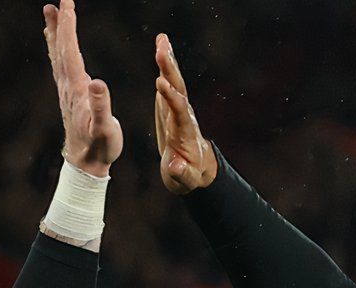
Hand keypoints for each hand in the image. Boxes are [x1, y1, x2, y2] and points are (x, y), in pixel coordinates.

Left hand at [44, 0, 120, 176]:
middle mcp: (68, 86)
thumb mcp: (104, 127)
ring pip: (59, 57)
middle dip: (58, 25)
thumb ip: (101, 105)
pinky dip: (60, 52)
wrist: (86, 165)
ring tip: (51, 17)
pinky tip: (62, 50)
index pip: (71, 50)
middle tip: (54, 3)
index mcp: (77, 88)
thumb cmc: (99, 147)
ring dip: (55, 36)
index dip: (68, 26)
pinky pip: (62, 68)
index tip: (67, 3)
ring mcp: (67, 92)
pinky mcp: (70, 97)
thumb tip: (97, 82)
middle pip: (60, 50)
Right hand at [151, 33, 218, 193]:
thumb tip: (176, 167)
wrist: (196, 170)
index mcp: (185, 132)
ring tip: (161, 40)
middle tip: (161, 51)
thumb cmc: (189, 176)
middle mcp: (183, 116)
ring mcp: (178, 109)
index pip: (179, 111)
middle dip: (170, 71)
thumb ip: (181, 174)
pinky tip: (161, 47)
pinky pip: (169, 82)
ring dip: (168, 61)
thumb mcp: (184, 180)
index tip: (160, 84)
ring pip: (174, 82)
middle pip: (178, 90)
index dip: (171, 98)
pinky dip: (165, 65)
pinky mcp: (171, 105)